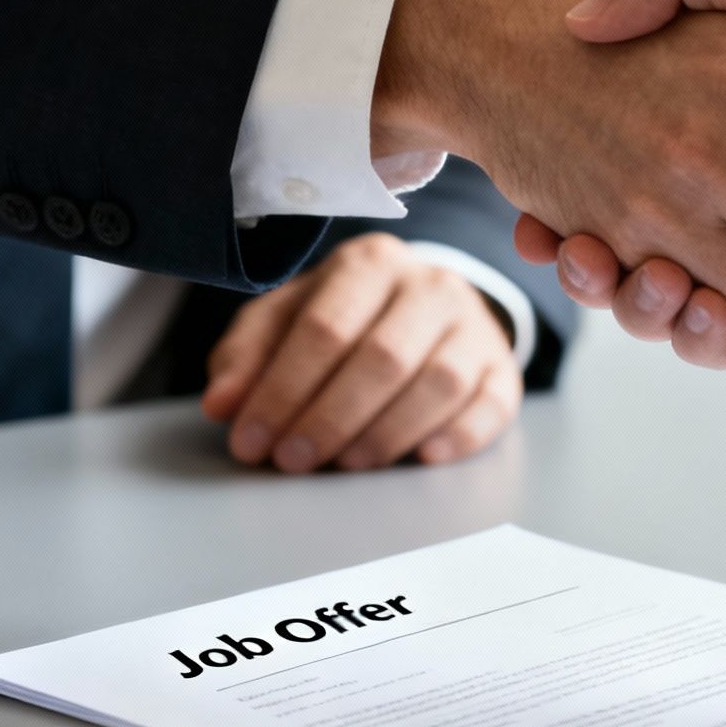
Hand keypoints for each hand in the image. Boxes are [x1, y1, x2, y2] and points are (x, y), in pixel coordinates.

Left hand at [200, 233, 519, 471]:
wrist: (425, 312)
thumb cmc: (345, 320)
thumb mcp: (287, 321)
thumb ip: (247, 357)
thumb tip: (222, 405)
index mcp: (370, 262)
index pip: (324, 328)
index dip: (282, 391)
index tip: (250, 441)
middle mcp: (430, 284)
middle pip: (382, 356)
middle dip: (329, 418)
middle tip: (292, 461)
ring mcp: (475, 325)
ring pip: (438, 382)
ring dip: (386, 433)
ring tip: (345, 464)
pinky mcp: (503, 367)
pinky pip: (491, 405)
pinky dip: (457, 436)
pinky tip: (419, 458)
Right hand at [517, 0, 725, 365]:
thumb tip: (590, 18)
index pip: (635, 151)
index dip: (585, 188)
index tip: (551, 205)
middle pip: (654, 240)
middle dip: (613, 263)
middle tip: (582, 254)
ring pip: (688, 297)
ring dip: (649, 306)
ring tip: (623, 279)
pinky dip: (714, 340)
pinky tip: (690, 313)